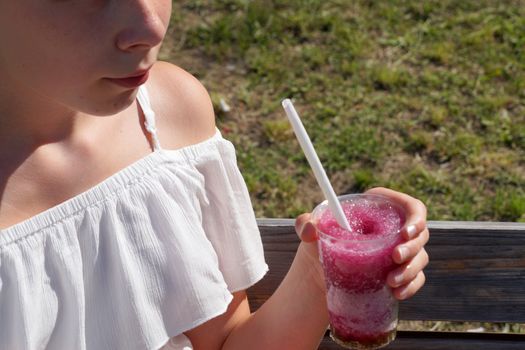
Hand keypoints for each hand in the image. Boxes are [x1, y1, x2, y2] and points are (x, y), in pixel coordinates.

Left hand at [295, 187, 428, 300]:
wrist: (320, 273)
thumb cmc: (320, 244)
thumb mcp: (311, 232)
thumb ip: (305, 224)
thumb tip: (310, 228)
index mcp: (380, 209)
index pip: (412, 207)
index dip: (416, 217)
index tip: (405, 232)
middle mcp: (395, 229)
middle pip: (421, 234)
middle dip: (413, 247)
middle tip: (395, 257)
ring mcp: (400, 252)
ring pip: (420, 258)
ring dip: (411, 271)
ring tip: (390, 282)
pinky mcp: (400, 273)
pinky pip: (416, 279)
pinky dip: (411, 287)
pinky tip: (397, 293)